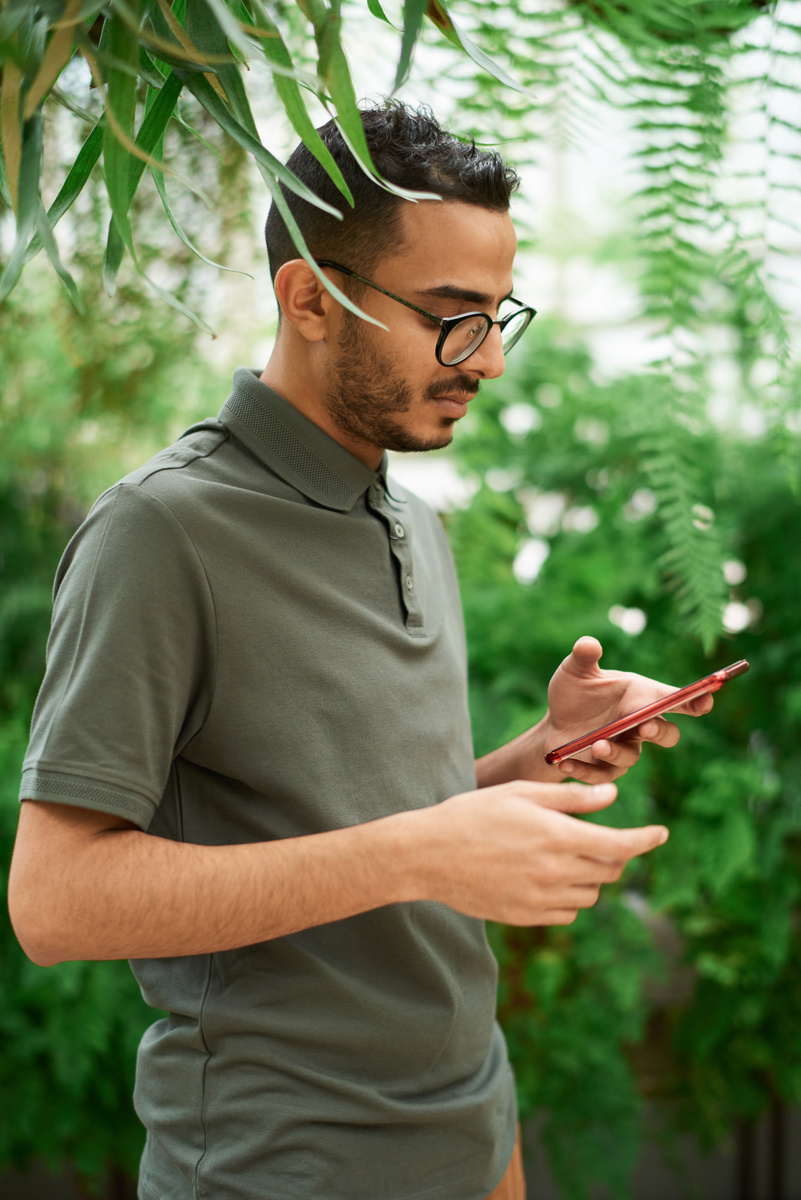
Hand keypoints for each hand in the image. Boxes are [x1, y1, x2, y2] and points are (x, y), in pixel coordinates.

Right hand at [420, 779, 667, 924]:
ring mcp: (541, 899)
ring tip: (562, 855)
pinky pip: (567, 912)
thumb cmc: (473, 814)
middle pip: (609, 870)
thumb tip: (613, 798)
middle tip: (597, 837)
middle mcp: (555, 872)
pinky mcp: (526, 917)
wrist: (428, 855)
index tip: (661, 833)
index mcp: (557, 837)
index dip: (646, 839)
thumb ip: (571, 799)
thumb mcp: (522, 795)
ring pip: (590, 893)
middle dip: (614, 853)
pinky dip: (569, 896)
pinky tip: (546, 878)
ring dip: (590, 875)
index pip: (621, 846)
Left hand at [543, 635, 712, 782]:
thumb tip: (588, 644)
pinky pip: (602, 775)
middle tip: (645, 726)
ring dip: (616, 752)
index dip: (696, 700)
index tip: (706, 699)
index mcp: (641, 697)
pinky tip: (565, 762)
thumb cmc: (574, 692)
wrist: (555, 723)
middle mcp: (639, 724)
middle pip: (667, 734)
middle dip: (660, 731)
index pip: (676, 699)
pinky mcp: (604, 768)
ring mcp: (625, 748)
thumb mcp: (574, 671)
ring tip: (597, 745)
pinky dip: (584, 770)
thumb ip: (583, 657)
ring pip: (632, 757)